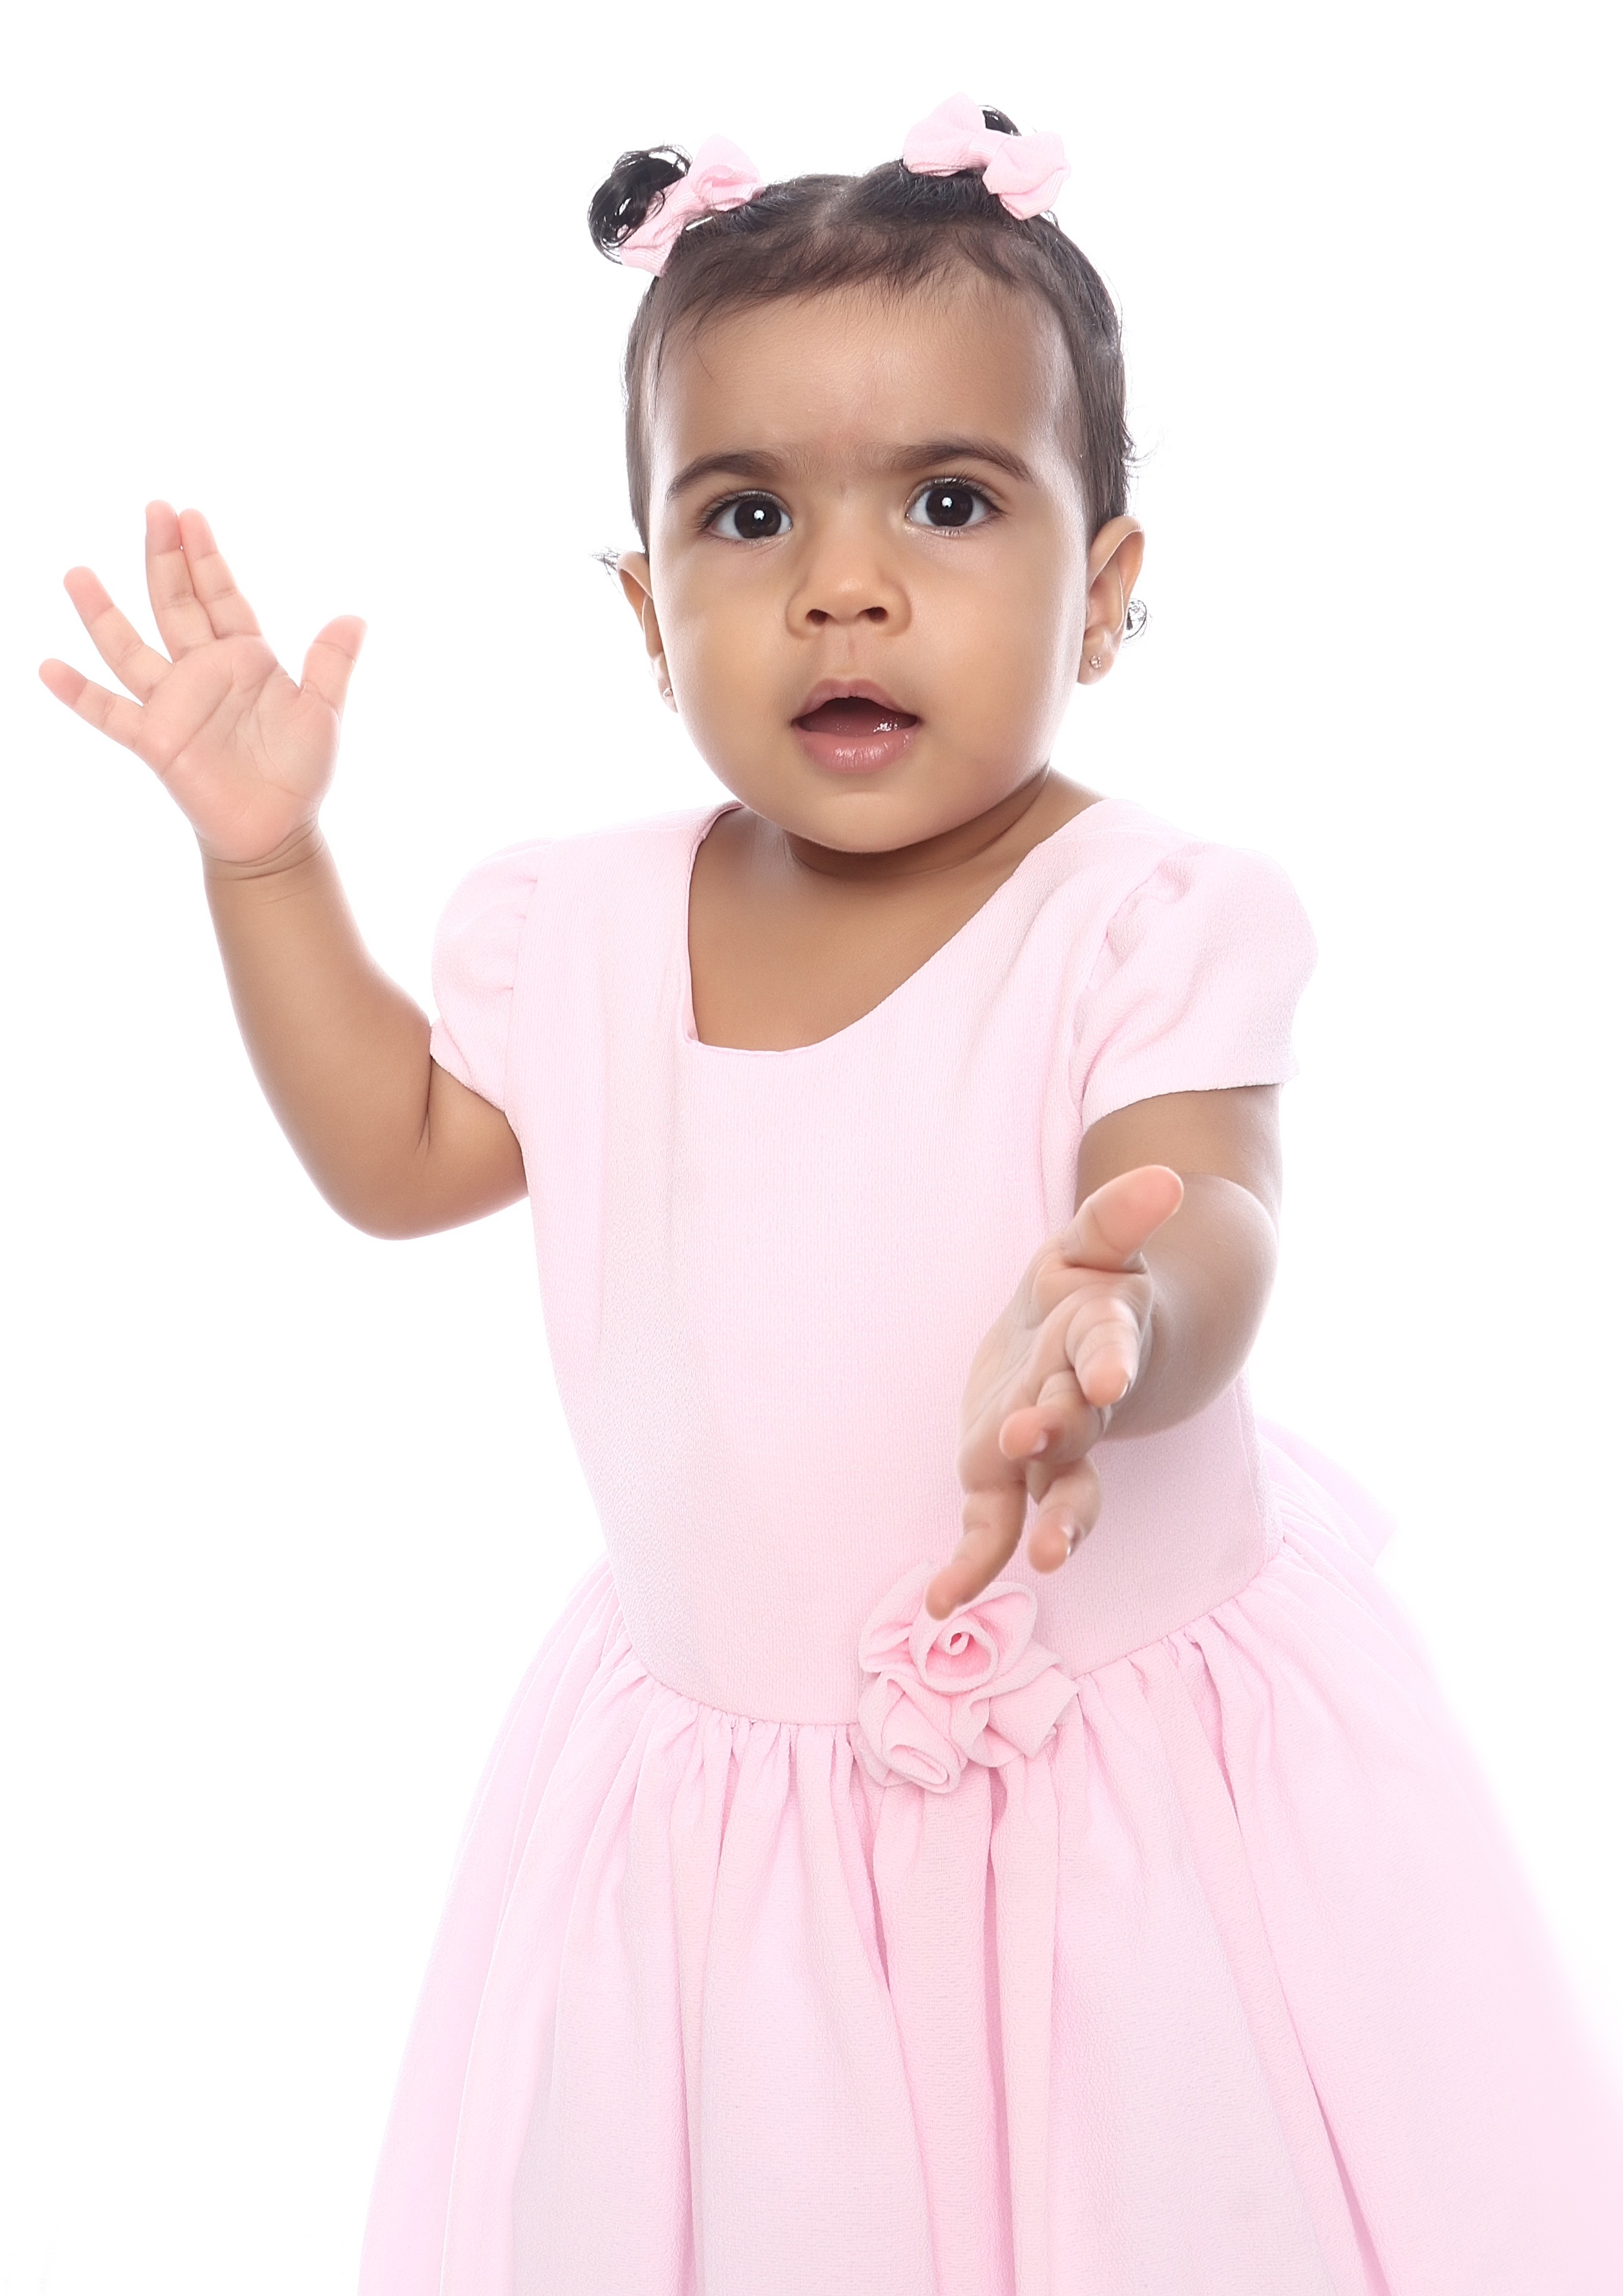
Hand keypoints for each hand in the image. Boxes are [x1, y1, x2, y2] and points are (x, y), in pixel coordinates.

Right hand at [38, 501, 364, 864]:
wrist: (277, 828)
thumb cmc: (299, 771)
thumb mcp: (322, 712)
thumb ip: (330, 664)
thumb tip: (355, 617)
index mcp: (244, 658)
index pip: (220, 596)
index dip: (205, 558)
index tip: (191, 516)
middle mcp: (202, 672)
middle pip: (175, 604)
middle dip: (163, 558)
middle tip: (153, 510)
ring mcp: (173, 703)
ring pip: (130, 648)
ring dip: (103, 614)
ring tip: (77, 574)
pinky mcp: (155, 739)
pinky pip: (110, 712)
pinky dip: (79, 692)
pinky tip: (48, 667)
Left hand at [928, 1164, 1185, 1618]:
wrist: (1101, 1350)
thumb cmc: (1093, 1288)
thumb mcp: (1095, 1240)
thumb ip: (1119, 1215)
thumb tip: (1161, 1175)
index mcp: (1102, 1338)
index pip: (1110, 1346)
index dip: (1110, 1358)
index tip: (1108, 1371)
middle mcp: (1082, 1402)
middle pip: (1077, 1425)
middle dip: (1057, 1434)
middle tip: (1029, 1439)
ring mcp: (1049, 1448)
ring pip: (1058, 1493)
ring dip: (1052, 1523)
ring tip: (1045, 1559)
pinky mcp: (1004, 1475)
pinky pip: (995, 1527)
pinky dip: (973, 1565)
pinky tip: (940, 1603)